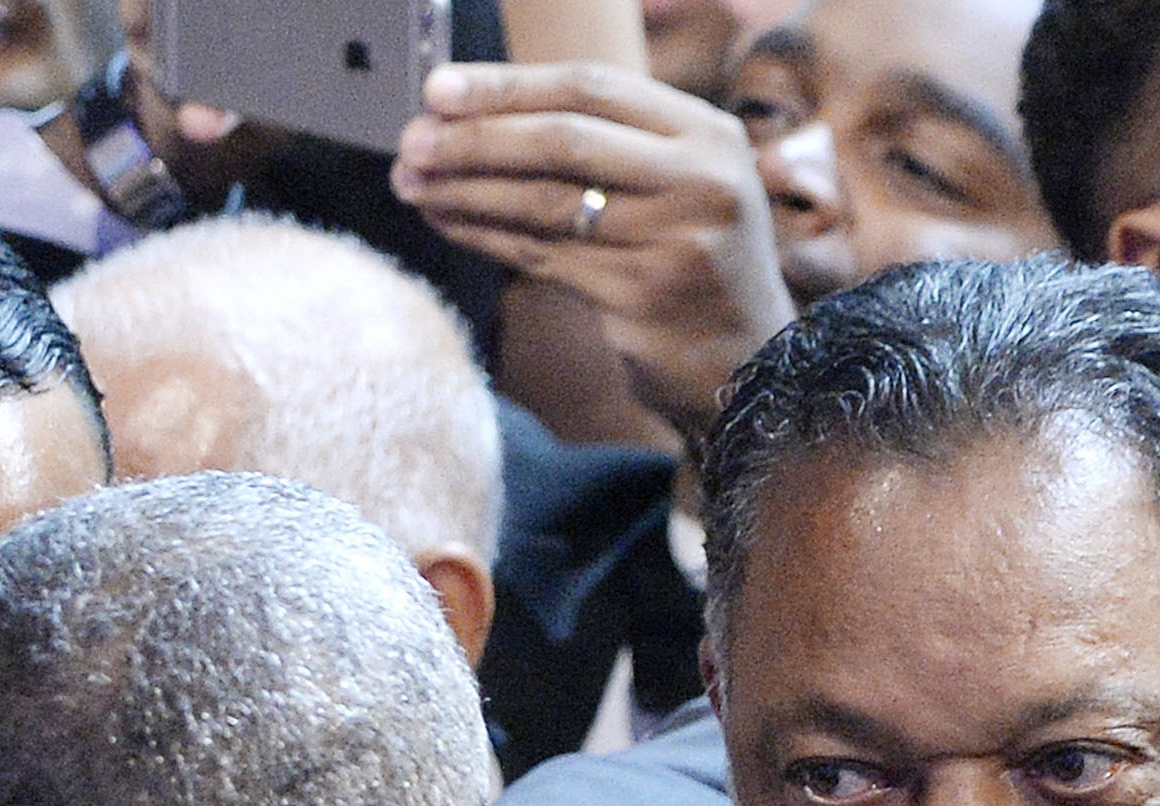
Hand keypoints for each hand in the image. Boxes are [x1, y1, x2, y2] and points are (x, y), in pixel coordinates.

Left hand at [393, 60, 794, 440]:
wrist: (748, 366)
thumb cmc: (694, 265)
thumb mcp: (675, 187)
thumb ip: (608, 145)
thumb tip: (480, 113)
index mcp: (707, 134)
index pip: (592, 88)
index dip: (508, 85)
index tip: (439, 89)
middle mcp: (699, 179)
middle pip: (564, 139)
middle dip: (476, 136)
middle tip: (411, 139)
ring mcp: (673, 239)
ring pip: (544, 201)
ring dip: (466, 189)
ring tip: (411, 182)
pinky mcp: (641, 295)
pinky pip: (540, 255)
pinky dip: (484, 235)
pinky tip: (445, 222)